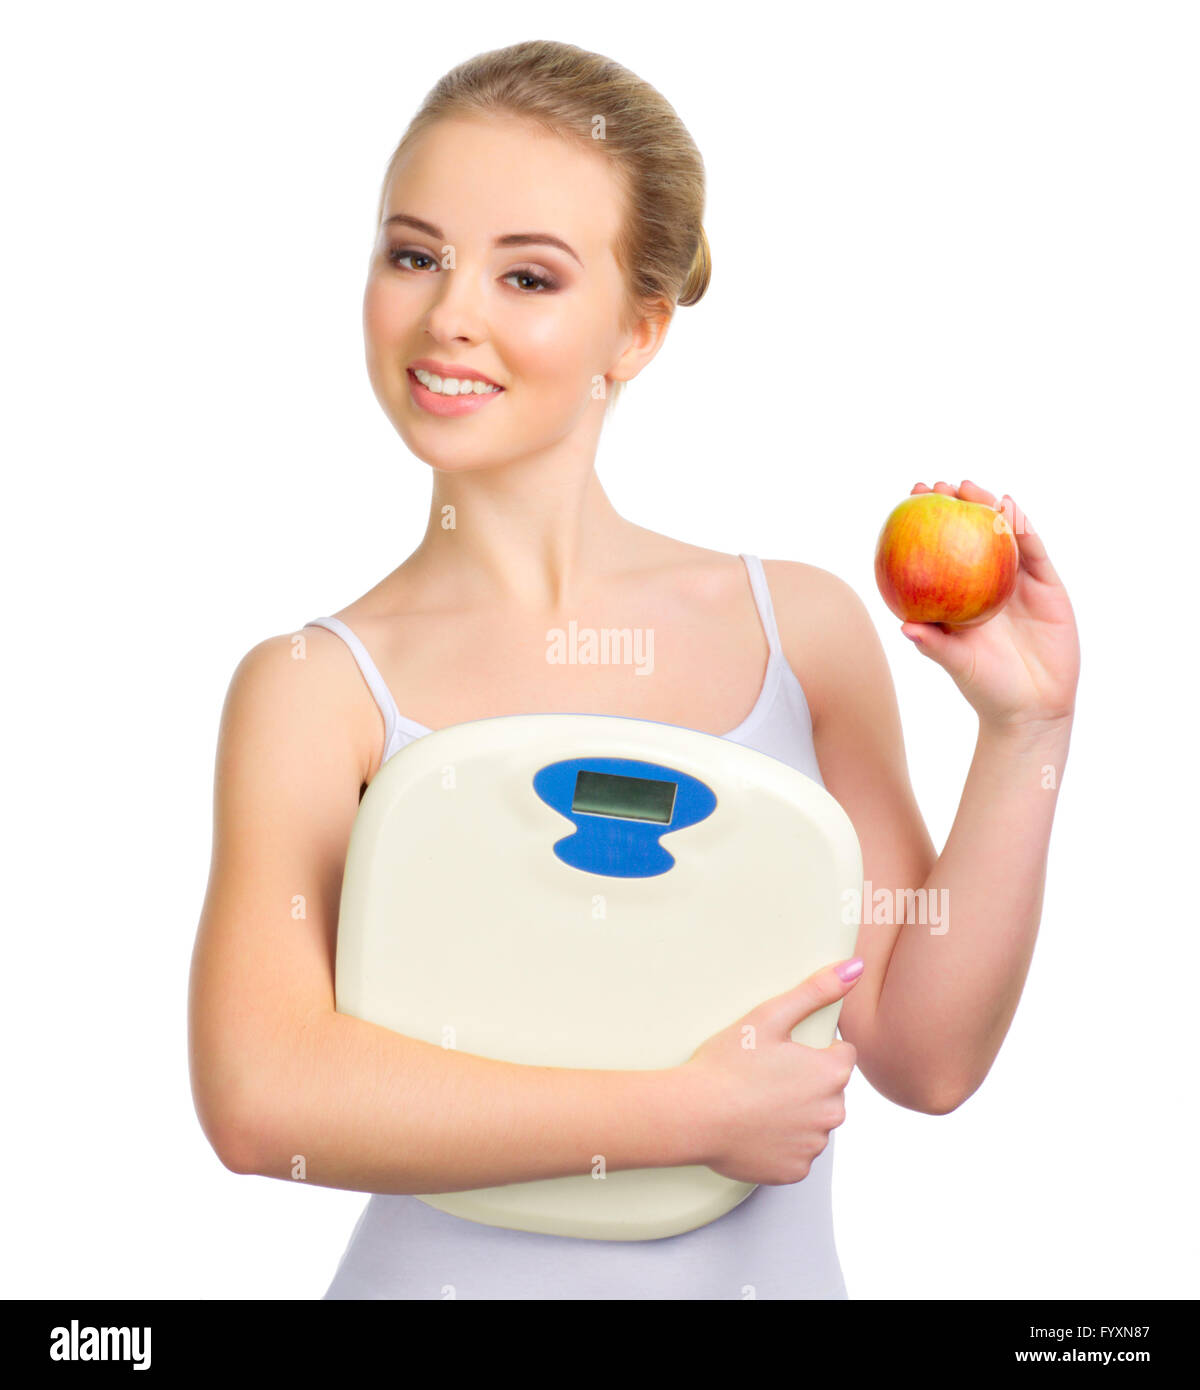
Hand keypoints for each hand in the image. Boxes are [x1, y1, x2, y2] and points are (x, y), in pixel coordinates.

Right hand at [681, 960, 860, 1185]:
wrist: (693, 1116)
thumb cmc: (727, 1065)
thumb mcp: (770, 1016)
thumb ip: (816, 990)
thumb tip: (855, 967)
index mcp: (830, 1074)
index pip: (842, 1056)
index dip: (813, 1050)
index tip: (783, 1052)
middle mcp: (832, 1113)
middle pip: (830, 1090)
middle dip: (807, 1082)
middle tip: (766, 1075)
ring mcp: (813, 1146)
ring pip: (814, 1122)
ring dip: (796, 1113)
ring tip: (757, 1101)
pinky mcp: (794, 1171)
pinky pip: (797, 1152)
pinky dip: (782, 1142)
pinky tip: (755, 1127)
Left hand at [901, 480, 1080, 732]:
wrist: (1033, 707)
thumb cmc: (986, 687)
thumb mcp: (956, 663)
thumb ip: (934, 644)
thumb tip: (903, 626)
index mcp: (960, 596)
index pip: (939, 551)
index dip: (925, 524)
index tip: (908, 501)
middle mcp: (986, 583)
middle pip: (970, 534)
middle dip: (954, 505)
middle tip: (936, 487)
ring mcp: (1018, 582)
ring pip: (1002, 536)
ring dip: (987, 507)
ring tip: (969, 487)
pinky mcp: (1046, 585)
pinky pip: (1033, 551)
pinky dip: (1022, 529)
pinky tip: (1010, 508)